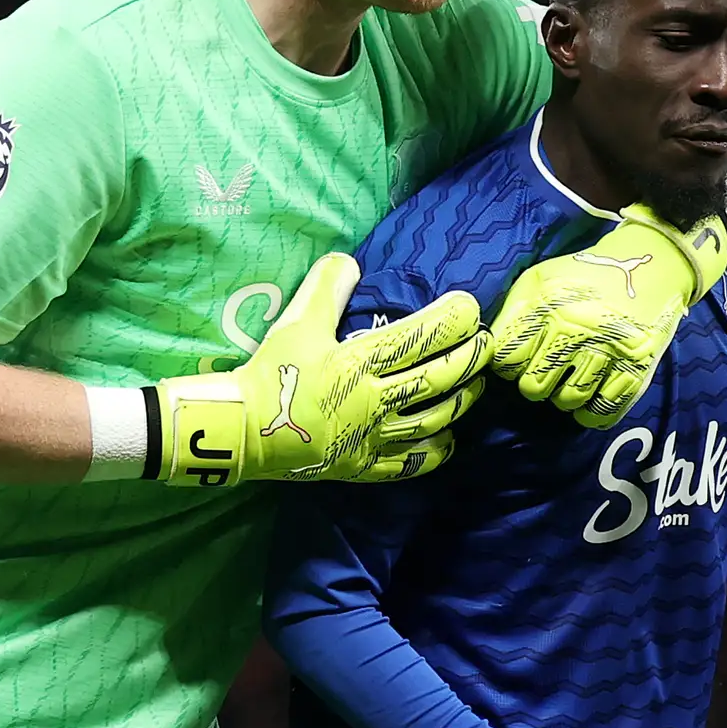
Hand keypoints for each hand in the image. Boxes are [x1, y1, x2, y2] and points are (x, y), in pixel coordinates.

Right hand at [152, 255, 487, 485]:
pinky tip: (449, 438)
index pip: (421, 336)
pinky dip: (436, 449)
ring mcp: (372, 438)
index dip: (454, 320)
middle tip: (485, 343)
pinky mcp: (363, 466)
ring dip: (462, 401)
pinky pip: (411, 462)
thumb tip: (351, 261)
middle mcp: (374, 401)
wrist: (241, 430)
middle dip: (470, 359)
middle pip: (439, 379)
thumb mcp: (295, 321)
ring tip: (476, 385)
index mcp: (359, 361)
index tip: (472, 307)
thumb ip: (326, 287)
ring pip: (434, 420)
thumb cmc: (270, 372)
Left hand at [487, 202, 726, 426]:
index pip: (507, 359)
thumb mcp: (540, 279)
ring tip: (571, 380)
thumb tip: (491, 352)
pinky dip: (592, 411)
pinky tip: (591, 396)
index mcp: (547, 304)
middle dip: (535, 384)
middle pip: (534, 387)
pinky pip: (603, 410)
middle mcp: (576, 327)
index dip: (509, 365)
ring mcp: (609, 350)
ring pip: (568, 400)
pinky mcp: (636, 368)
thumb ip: (513, 313)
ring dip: (564, 396)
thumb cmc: (586, 276)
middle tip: (547, 372)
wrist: (651, 265)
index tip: (521, 359)